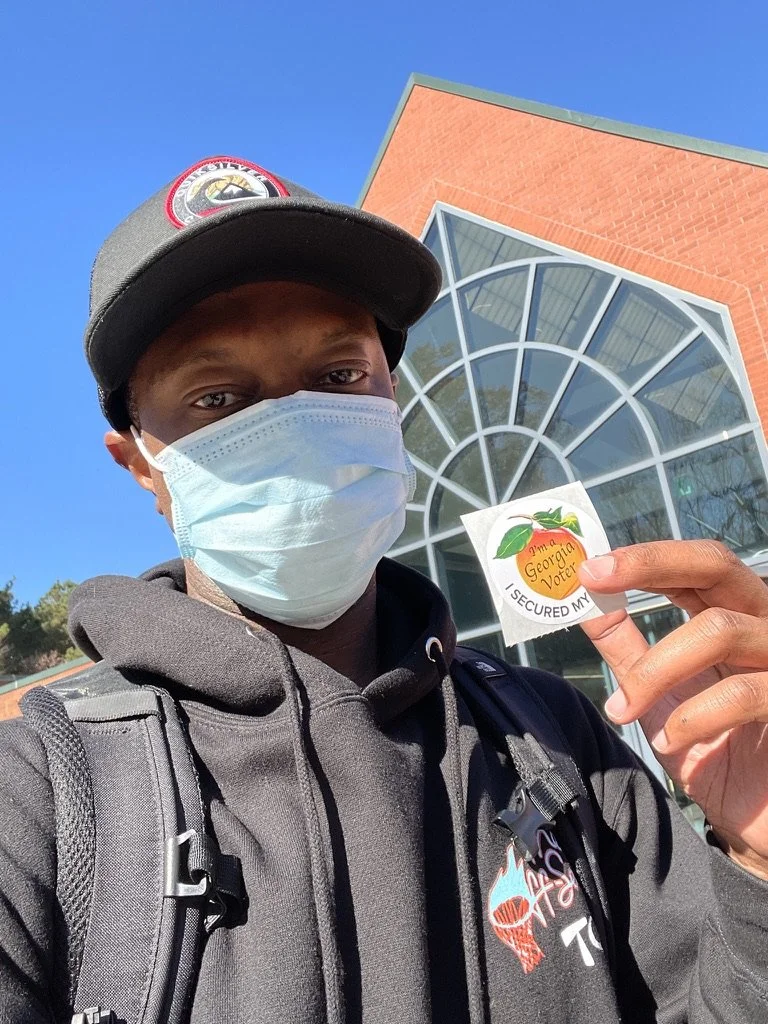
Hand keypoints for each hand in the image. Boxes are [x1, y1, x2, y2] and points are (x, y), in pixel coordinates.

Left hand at [576, 540, 767, 880]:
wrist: (761, 822)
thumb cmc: (715, 752)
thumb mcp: (658, 698)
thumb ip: (627, 650)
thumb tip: (584, 604)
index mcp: (733, 617)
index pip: (694, 565)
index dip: (643, 558)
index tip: (587, 568)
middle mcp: (765, 625)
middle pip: (717, 565)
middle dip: (649, 565)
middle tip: (595, 578)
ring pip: (720, 629)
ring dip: (655, 669)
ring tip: (624, 709)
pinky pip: (745, 694)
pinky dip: (695, 717)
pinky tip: (671, 742)